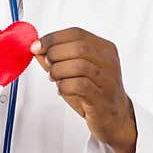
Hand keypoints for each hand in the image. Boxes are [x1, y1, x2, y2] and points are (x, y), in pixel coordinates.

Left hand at [31, 27, 136, 152]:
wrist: (116, 119)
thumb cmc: (95, 93)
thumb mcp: (76, 71)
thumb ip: (57, 58)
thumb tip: (37, 48)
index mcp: (104, 48)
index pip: (77, 33)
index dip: (53, 38)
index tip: (37, 46)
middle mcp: (109, 61)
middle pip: (78, 47)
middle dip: (55, 54)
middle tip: (48, 65)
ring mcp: (108, 80)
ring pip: (79, 65)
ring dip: (58, 71)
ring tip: (55, 78)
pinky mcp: (102, 98)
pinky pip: (79, 86)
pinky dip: (64, 86)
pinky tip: (62, 90)